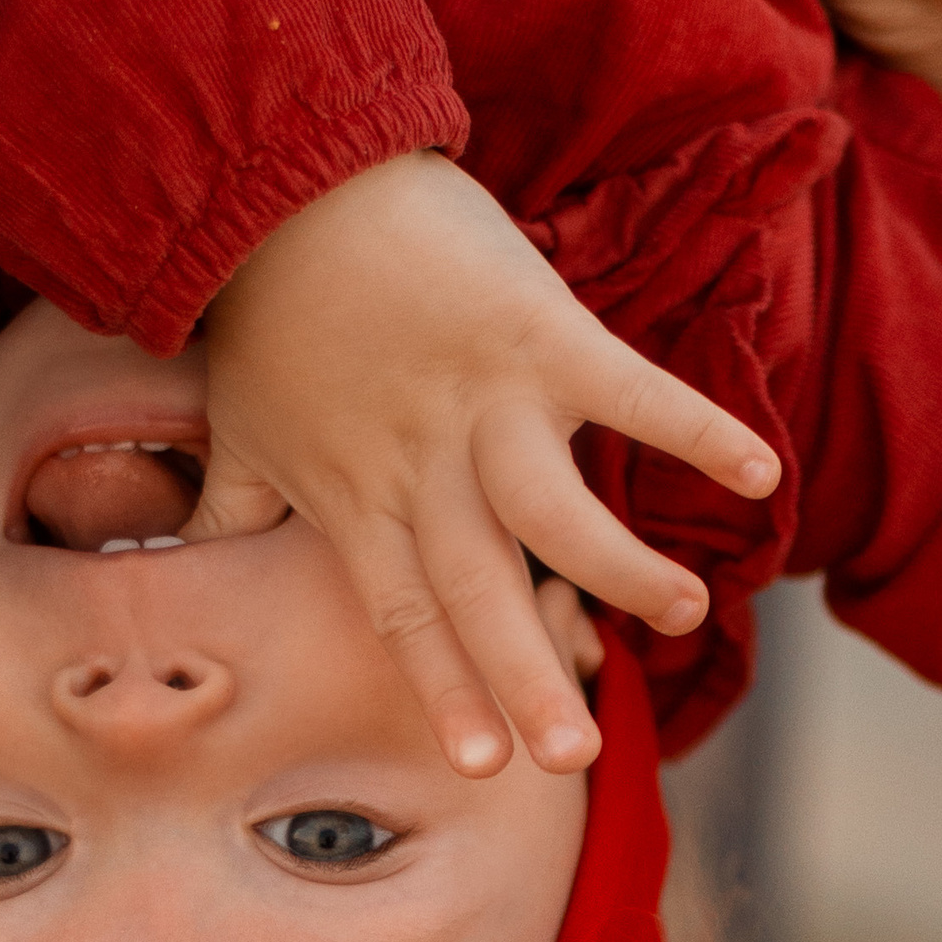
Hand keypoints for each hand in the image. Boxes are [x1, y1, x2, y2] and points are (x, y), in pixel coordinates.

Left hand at [186, 151, 776, 777]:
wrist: (283, 177)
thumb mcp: (238, 419)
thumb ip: (227, 501)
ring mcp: (483, 401)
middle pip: (481, 588)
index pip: (407, 614)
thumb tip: (182, 557)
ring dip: (618, 567)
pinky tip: (758, 474)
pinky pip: (629, 391)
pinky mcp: (539, 332)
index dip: (447, 687)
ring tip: (682, 614)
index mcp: (358, 496)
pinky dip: (693, 428)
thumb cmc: (263, 305)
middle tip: (576, 763)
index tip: (487, 765)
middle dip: (525, 676)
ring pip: (554, 509)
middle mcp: (423, 465)